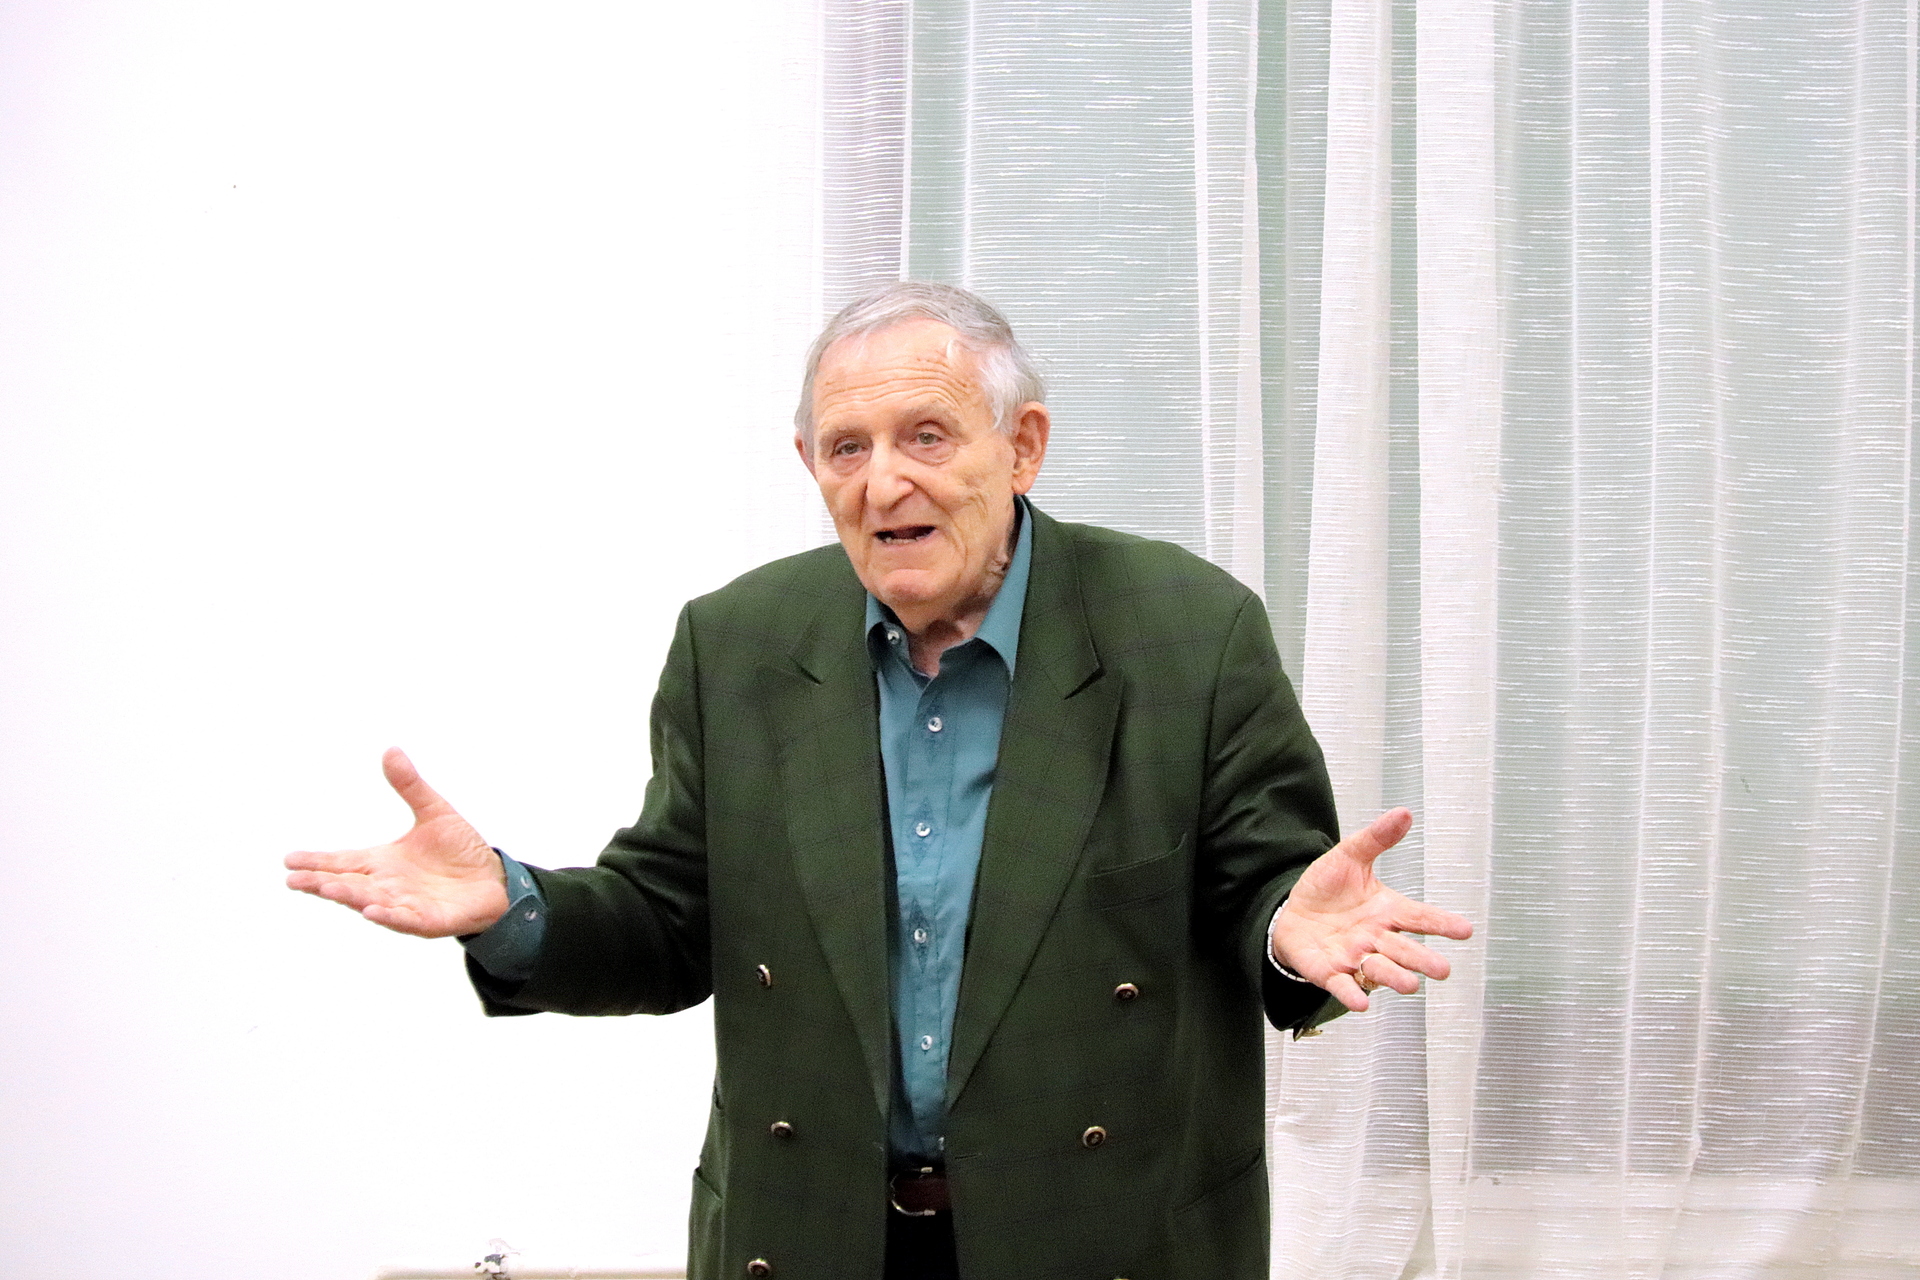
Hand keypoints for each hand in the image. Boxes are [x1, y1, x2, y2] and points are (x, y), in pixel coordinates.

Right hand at [284, 747, 509, 937]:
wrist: (494, 880)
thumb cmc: (461, 850)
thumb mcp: (434, 812)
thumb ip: (410, 786)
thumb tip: (391, 750)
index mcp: (382, 862)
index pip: (342, 861)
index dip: (317, 861)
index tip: (289, 860)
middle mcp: (386, 885)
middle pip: (347, 884)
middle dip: (320, 882)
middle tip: (293, 879)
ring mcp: (403, 905)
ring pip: (369, 901)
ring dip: (349, 897)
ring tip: (326, 888)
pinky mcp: (425, 920)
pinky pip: (403, 919)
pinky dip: (387, 916)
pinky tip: (371, 911)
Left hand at [1269, 807, 1472, 1011]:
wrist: (1292, 912)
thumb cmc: (1327, 889)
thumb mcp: (1349, 857)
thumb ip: (1376, 839)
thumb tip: (1404, 813)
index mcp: (1388, 912)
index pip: (1420, 918)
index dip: (1442, 924)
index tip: (1465, 930)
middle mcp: (1377, 939)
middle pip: (1405, 950)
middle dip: (1422, 960)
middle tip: (1442, 970)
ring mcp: (1355, 958)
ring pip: (1380, 971)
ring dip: (1394, 978)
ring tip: (1410, 985)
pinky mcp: (1330, 972)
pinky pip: (1343, 985)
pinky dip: (1352, 994)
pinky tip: (1361, 1003)